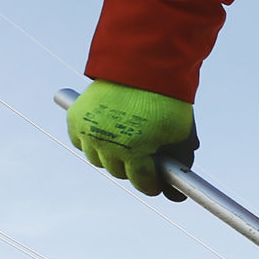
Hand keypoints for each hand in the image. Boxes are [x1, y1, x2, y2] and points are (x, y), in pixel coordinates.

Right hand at [66, 81, 195, 199]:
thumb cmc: (167, 101)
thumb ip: (180, 165)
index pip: (143, 182)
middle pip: (119, 172)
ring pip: (98, 159)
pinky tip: (105, 135)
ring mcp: (88, 131)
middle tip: (142, 160)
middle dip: (132, 169)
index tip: (156, 183)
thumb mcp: (182, 135)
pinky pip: (79, 141)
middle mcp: (107, 144)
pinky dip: (90, 141)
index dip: (152, 184)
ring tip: (124, 146)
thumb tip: (176, 195)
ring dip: (110, 156)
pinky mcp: (75, 118)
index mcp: (135, 150)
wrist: (143, 64)